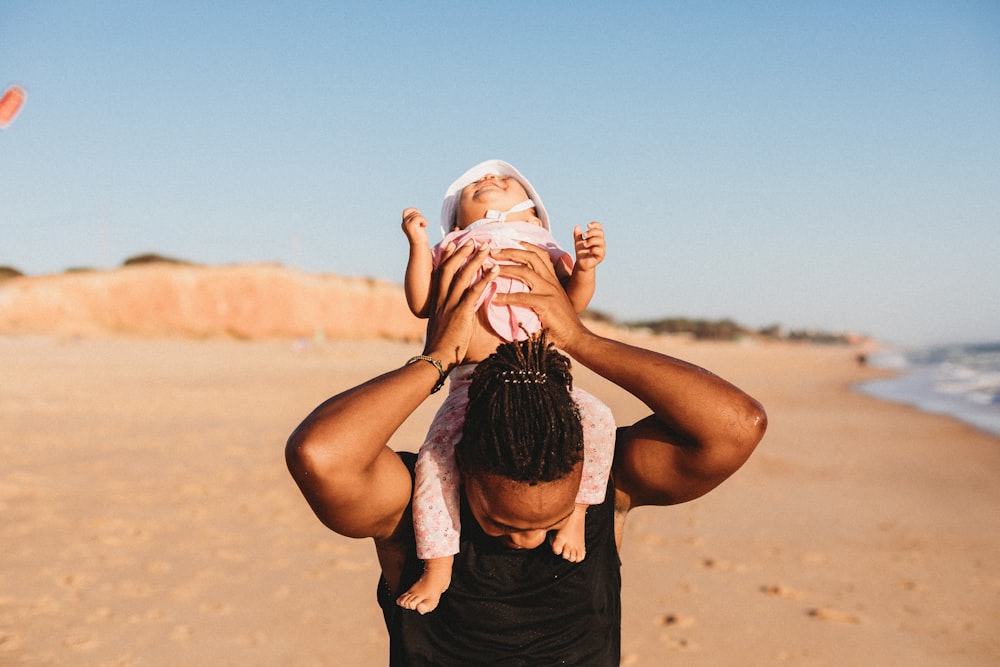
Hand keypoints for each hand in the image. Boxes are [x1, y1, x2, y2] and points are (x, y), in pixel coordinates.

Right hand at [401, 208, 428, 244]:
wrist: (420, 245)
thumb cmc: (420, 237)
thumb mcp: (416, 226)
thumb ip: (414, 220)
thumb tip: (417, 212)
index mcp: (404, 224)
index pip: (406, 211)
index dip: (413, 210)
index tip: (419, 215)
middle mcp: (404, 223)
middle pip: (413, 212)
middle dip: (420, 216)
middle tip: (422, 224)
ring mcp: (407, 224)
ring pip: (417, 215)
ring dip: (422, 219)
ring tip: (423, 226)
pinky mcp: (411, 225)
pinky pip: (419, 217)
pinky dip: (424, 221)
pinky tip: (425, 226)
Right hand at [423, 242, 496, 369]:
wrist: (436, 357)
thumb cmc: (441, 344)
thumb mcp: (441, 323)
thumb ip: (448, 312)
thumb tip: (457, 309)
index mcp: (436, 299)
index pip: (440, 272)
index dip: (447, 256)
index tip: (453, 243)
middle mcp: (441, 298)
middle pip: (450, 268)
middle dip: (462, 252)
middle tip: (474, 239)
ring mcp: (450, 304)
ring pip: (462, 276)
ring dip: (476, 260)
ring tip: (487, 248)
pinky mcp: (461, 313)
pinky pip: (474, 292)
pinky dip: (485, 279)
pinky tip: (495, 270)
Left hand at [490, 244, 588, 349]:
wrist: (575, 337)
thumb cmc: (560, 323)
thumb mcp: (552, 301)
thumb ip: (540, 293)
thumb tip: (523, 291)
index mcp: (553, 279)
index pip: (541, 255)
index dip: (527, 246)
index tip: (512, 241)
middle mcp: (552, 281)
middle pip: (531, 257)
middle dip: (510, 251)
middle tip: (493, 251)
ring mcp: (549, 291)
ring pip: (525, 272)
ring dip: (504, 268)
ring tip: (488, 269)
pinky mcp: (546, 304)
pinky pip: (523, 296)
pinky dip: (507, 296)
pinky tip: (495, 297)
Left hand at [573, 222, 604, 271]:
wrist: (581, 263)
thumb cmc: (581, 252)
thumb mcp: (577, 243)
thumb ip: (577, 235)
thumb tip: (577, 226)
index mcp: (596, 237)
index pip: (599, 228)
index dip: (595, 225)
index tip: (587, 225)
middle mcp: (600, 242)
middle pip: (600, 233)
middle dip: (592, 232)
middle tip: (584, 235)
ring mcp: (602, 249)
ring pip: (601, 241)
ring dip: (591, 241)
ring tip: (584, 244)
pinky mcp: (601, 256)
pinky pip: (600, 251)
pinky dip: (593, 249)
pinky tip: (588, 251)